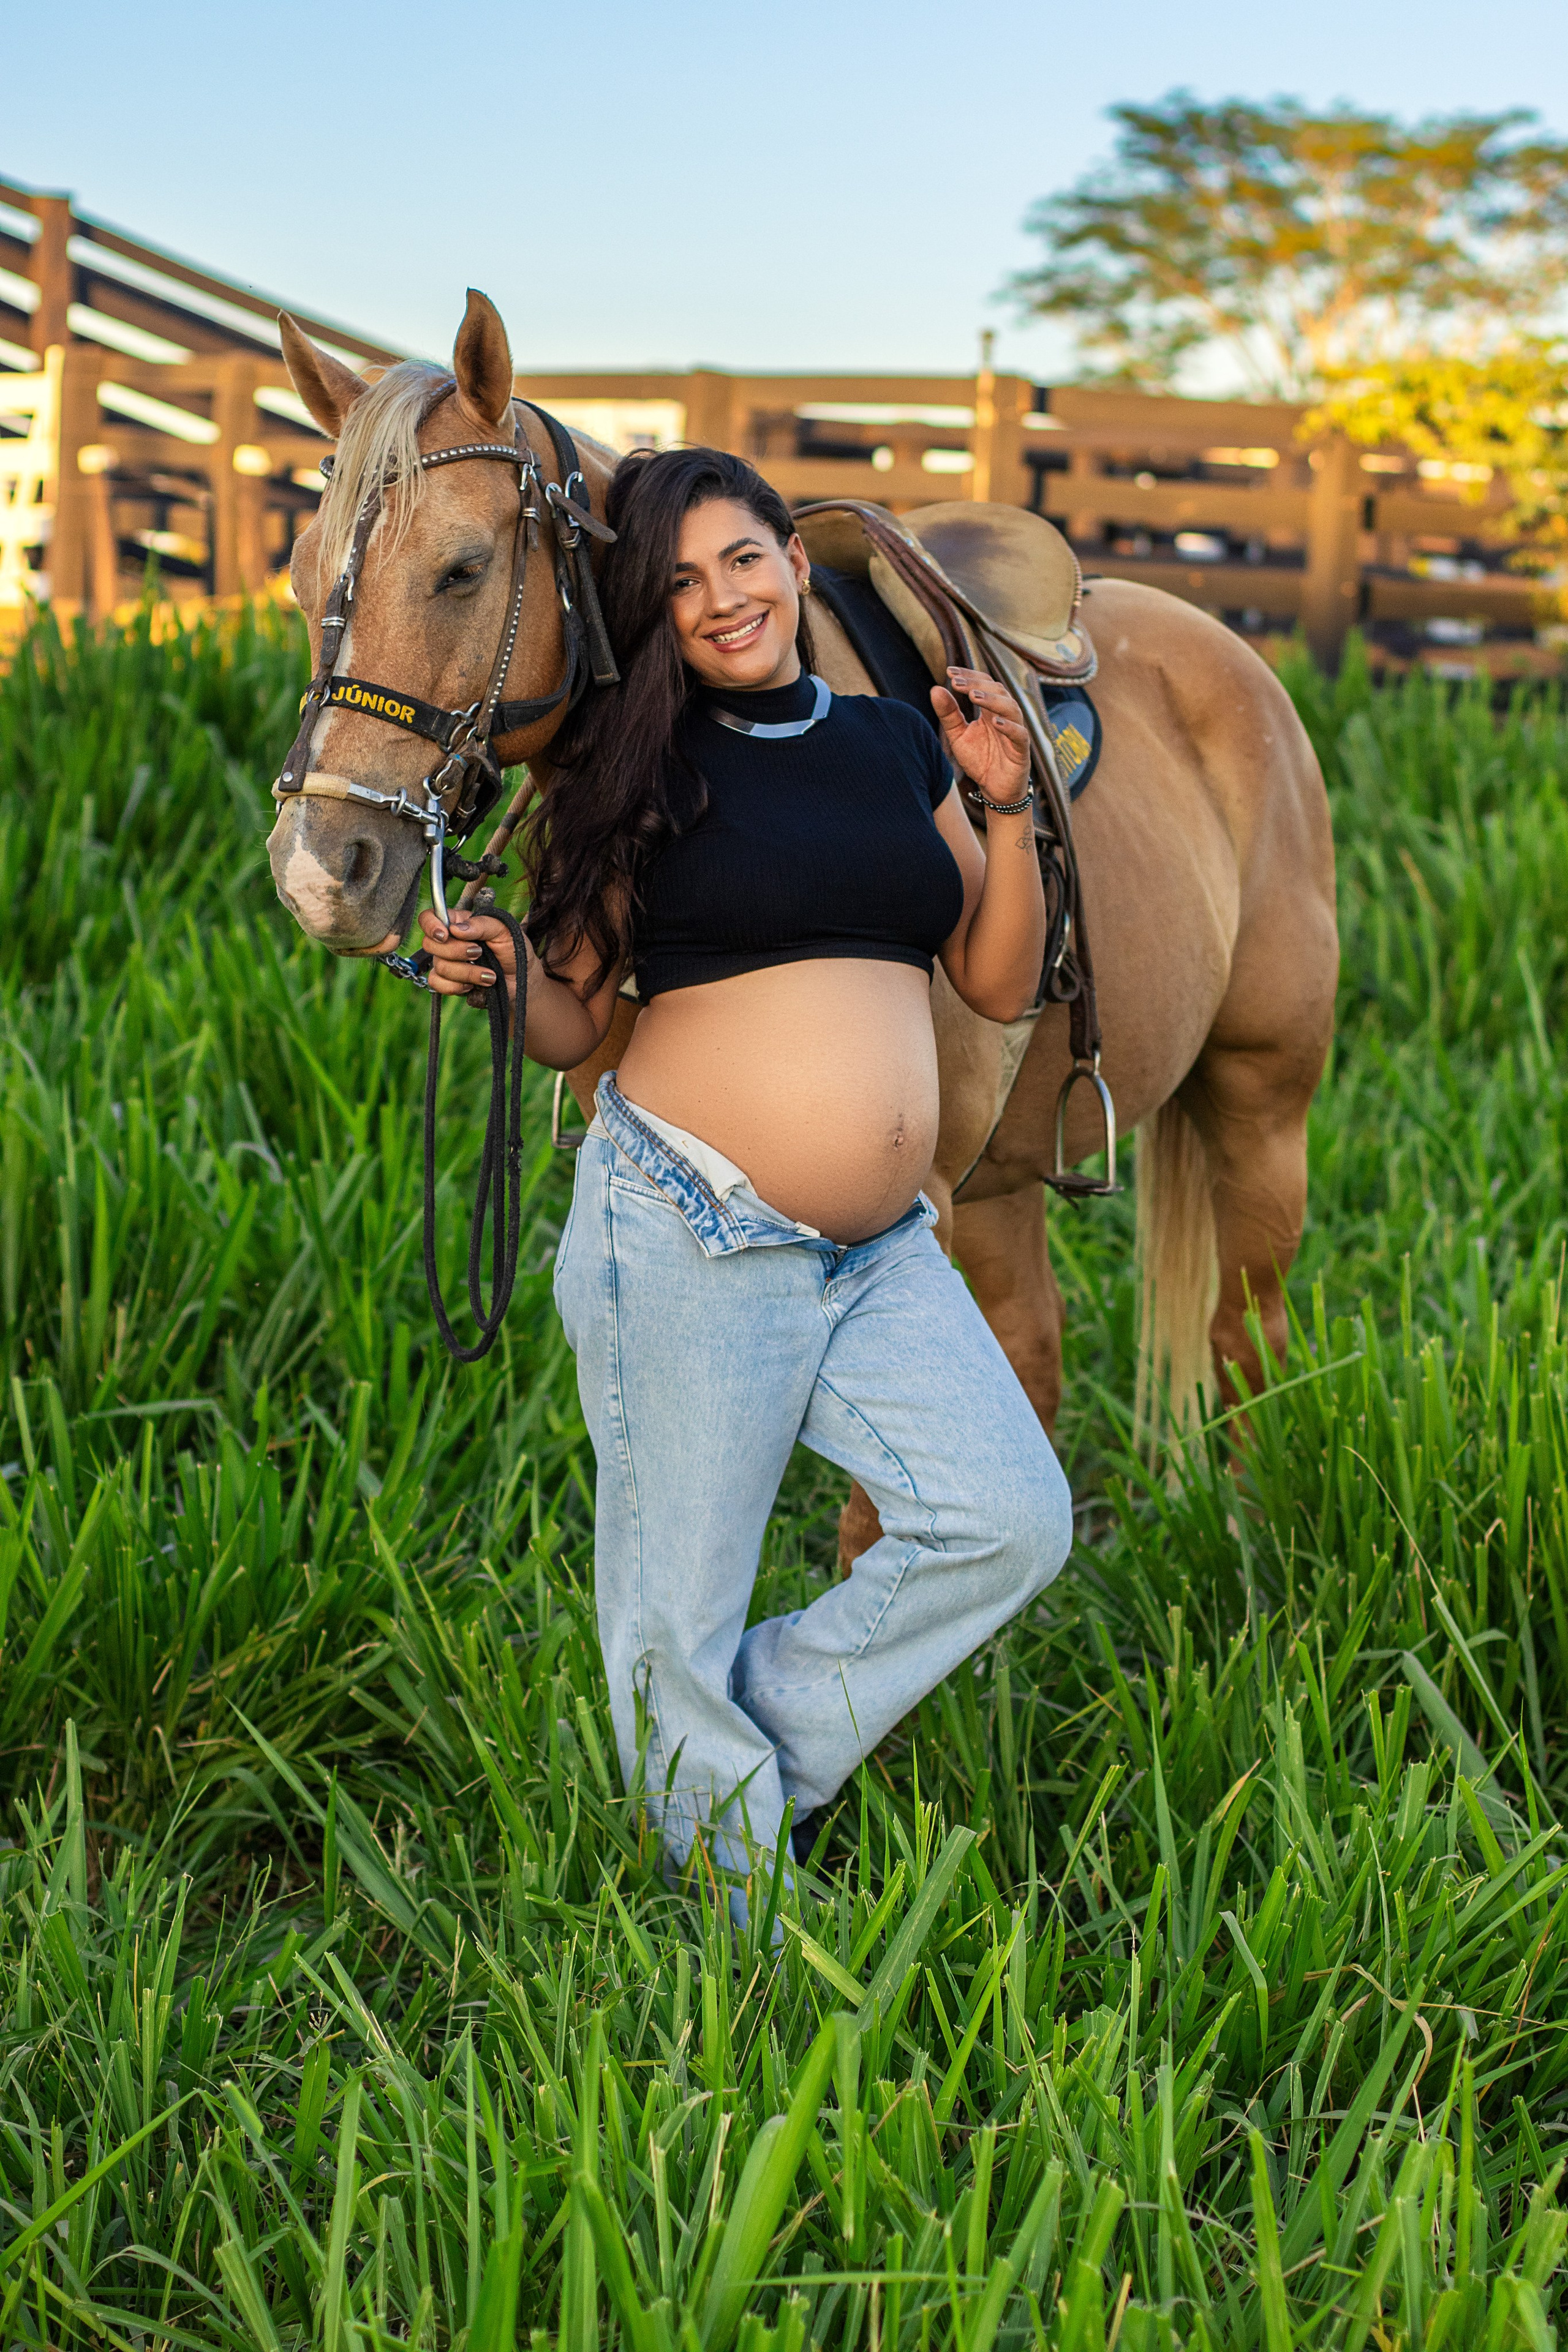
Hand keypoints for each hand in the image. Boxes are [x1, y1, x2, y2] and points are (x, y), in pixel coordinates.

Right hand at [417, 906, 518, 1008]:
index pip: (429, 917)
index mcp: (458, 922)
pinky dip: (457, 986)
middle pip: (430, 944)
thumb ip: (481, 924)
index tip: (446, 934)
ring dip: (467, 972)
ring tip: (488, 974)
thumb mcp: (504, 930)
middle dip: (456, 951)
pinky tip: (473, 985)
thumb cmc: (513, 951)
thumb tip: (456, 929)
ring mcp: (447, 963)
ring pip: (439, 966)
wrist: (521, 981)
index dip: (431, 925)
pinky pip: (437, 984)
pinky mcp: (448, 982)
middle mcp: (448, 942)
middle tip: (479, 952)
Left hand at [930, 668, 1029, 805]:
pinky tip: (995, 722)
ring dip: (992, 700)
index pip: (983, 684)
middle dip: (977, 684)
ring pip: (1010, 708)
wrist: (994, 789)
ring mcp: (1015, 731)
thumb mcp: (958, 736)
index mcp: (990, 710)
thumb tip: (935, 689)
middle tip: (957, 683)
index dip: (968, 676)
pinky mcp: (1021, 750)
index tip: (949, 672)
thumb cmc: (979, 759)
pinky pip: (1019, 734)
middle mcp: (1005, 716)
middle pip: (997, 690)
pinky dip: (1009, 727)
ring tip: (974, 696)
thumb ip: (948, 714)